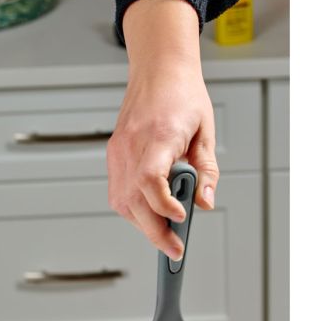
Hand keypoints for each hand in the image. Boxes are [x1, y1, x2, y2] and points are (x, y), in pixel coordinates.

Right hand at [107, 0, 218, 259]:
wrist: (157, 71)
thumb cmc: (182, 96)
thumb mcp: (205, 131)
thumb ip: (206, 170)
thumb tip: (205, 202)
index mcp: (159, 135)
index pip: (151, 180)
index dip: (163, 206)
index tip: (179, 220)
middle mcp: (132, 146)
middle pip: (135, 200)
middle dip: (155, 232)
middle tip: (175, 249)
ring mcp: (119, 152)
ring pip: (123, 202)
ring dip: (143, 224)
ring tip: (164, 234)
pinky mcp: (114, 156)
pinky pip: (118, 193)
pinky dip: (133, 210)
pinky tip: (149, 215)